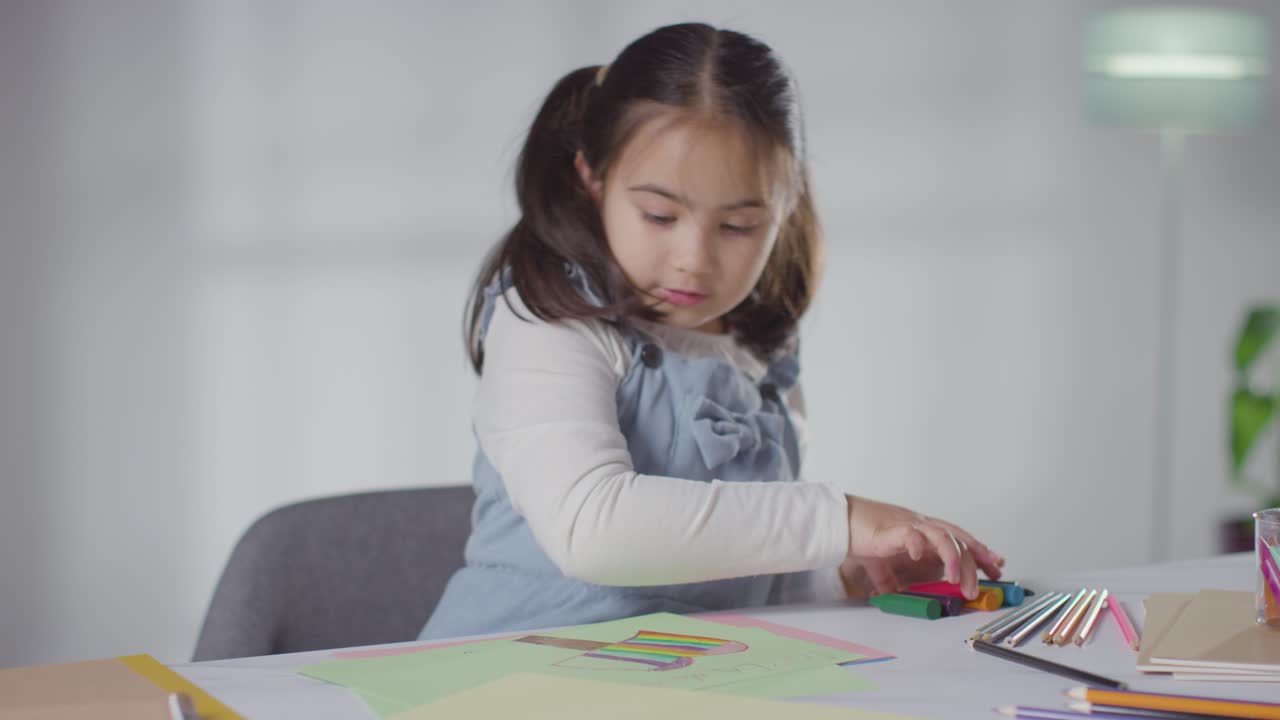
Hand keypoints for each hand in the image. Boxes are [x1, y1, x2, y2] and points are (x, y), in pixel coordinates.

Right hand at [841, 494, 1004, 599]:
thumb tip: (892, 598)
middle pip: (958, 540)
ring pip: (943, 536)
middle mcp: (922, 525)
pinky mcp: (893, 528)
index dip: (980, 551)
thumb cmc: (860, 536)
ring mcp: (910, 525)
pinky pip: (912, 534)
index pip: (960, 539)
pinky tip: (920, 557)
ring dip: (954, 559)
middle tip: (981, 584)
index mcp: (923, 531)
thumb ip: (890, 580)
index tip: (996, 566)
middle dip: (975, 562)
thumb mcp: (881, 564)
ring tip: (956, 579)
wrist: (839, 521)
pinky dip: (919, 546)